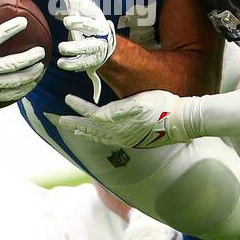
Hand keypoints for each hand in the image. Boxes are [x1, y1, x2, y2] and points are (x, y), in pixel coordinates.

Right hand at [0, 0, 45, 112]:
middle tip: (41, 50)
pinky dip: (22, 89)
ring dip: (29, 75)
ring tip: (40, 68)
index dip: (10, 29)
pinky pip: (9, 95)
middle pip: (10, 64)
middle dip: (28, 58)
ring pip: (13, 82)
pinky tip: (31, 84)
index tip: (23, 21)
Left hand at [45, 0, 115, 102]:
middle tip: (67, 21)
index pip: (88, 8)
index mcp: (94, 14)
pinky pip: (82, 64)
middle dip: (80, 24)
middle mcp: (98, 29)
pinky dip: (72, 64)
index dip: (81, 4)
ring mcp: (96, 46)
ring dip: (75, 48)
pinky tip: (61, 63)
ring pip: (88, 48)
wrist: (104, 45)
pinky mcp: (91, 61)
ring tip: (61, 48)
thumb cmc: (84, 18)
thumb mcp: (74, 1)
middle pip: (91, 26)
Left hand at [60, 91, 186, 148]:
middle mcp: (119, 134)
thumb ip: (118, 109)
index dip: (78, 107)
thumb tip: (98, 115)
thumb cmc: (162, 105)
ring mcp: (125, 139)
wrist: (181, 121)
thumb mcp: (139, 101)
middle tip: (58, 119)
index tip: (67, 99)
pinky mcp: (132, 141)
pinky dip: (98, 138)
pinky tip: (96, 136)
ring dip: (84, 132)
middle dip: (74, 123)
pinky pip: (109, 140)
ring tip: (74, 130)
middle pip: (90, 129)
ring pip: (99, 137)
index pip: (91, 114)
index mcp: (119, 122)